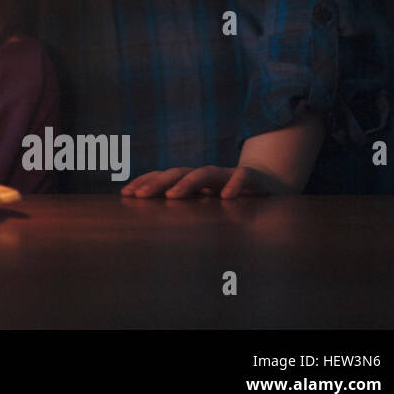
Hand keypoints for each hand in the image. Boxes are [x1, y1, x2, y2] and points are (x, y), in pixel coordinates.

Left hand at [121, 165, 296, 198]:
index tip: (125, 193)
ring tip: (172, 195)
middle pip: (177, 173)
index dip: (144, 182)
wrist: (269, 182)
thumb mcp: (205, 202)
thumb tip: (152, 220)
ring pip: (204, 173)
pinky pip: (242, 178)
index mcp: (192, 180)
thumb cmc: (230, 195)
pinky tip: (226, 197)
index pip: (163, 177)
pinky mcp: (251, 177)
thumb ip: (185, 207)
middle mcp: (205, 175)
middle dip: (156, 183)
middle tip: (139, 196)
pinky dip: (234, 184)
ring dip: (187, 183)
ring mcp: (226, 174)